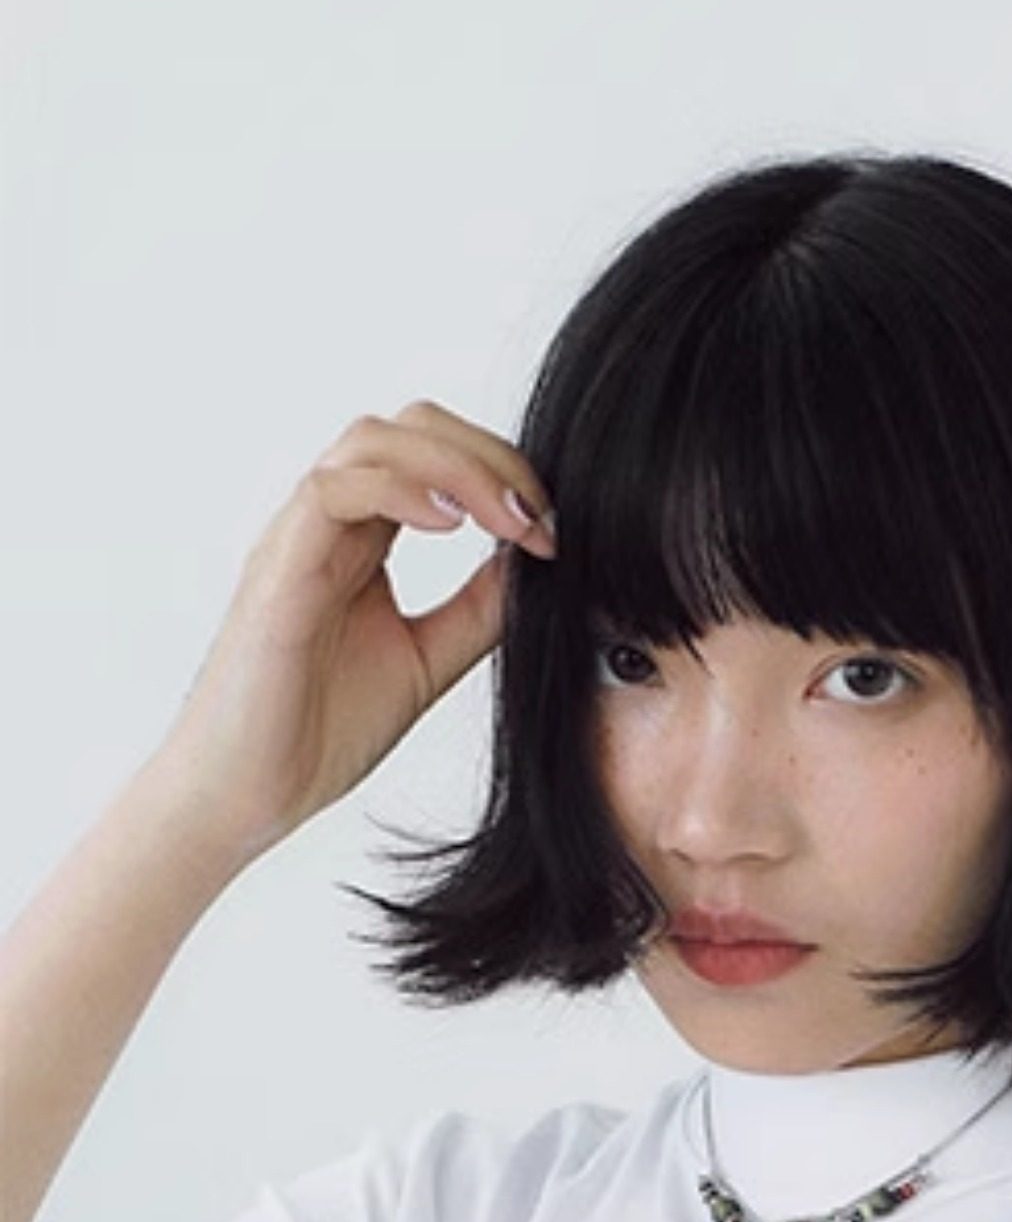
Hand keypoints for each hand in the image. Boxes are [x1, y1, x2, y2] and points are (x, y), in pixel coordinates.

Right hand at [149, 402, 553, 869]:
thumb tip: (536, 563)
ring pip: (370, 441)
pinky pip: (332, 490)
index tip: (552, 531)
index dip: (500, 475)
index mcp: (363, 539)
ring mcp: (298, 538)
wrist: (249, 794)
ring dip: (455, 466)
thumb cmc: (319, 732)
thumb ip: (479, 609)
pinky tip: (453, 526)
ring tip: (509, 518)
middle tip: (539, 516)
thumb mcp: (429, 659)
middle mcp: (327, 524)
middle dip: (487, 454)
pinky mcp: (278, 568)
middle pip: (407, 427)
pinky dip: (399, 489)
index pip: (433, 456)